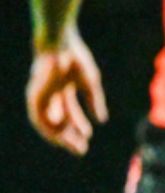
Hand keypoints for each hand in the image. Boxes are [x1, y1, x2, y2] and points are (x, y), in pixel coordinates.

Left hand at [26, 31, 107, 156]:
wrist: (60, 43)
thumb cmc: (75, 57)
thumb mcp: (90, 83)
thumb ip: (95, 101)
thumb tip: (101, 120)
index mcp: (62, 89)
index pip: (69, 113)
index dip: (78, 126)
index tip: (88, 137)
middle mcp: (49, 94)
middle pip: (57, 121)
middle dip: (70, 136)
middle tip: (81, 149)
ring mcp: (40, 95)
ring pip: (47, 123)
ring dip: (60, 137)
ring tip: (74, 146)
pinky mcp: (34, 95)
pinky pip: (40, 118)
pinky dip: (51, 128)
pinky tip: (64, 134)